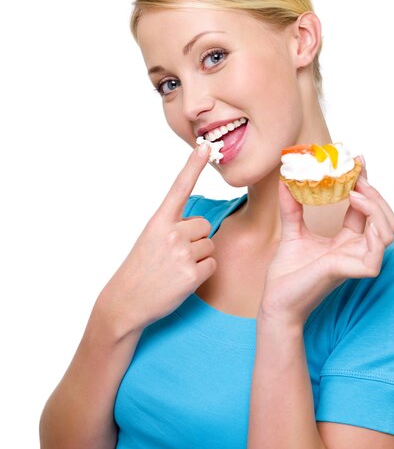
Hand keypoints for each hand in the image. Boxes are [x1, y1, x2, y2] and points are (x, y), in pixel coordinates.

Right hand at [97, 144, 215, 336]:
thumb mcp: (150, 239)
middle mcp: (171, 233)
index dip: (193, 166)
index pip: (179, 188)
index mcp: (158, 221)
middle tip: (175, 255)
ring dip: (199, 257)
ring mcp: (182, 254)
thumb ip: (172, 226)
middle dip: (196, 238)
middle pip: (205, 224)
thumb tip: (201, 223)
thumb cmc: (139, 270)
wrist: (126, 302)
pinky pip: (212, 265)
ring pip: (210, 245)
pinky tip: (182, 280)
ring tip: (176, 268)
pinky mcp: (192, 275)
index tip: (206, 146)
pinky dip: (202, 274)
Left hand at [259, 172, 393, 328]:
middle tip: (356, 175)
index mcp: (346, 241)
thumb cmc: (286, 274)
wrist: (276, 301)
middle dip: (374, 192)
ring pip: (388, 230)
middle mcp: (356, 250)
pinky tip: (359, 212)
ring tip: (355, 193)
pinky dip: (375, 228)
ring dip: (377, 207)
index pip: (365, 209)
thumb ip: (292, 207)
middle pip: (384, 217)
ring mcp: (358, 261)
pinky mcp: (355, 272)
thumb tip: (285, 179)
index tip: (357, 161)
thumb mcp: (291, 231)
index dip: (365, 184)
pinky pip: (378, 250)